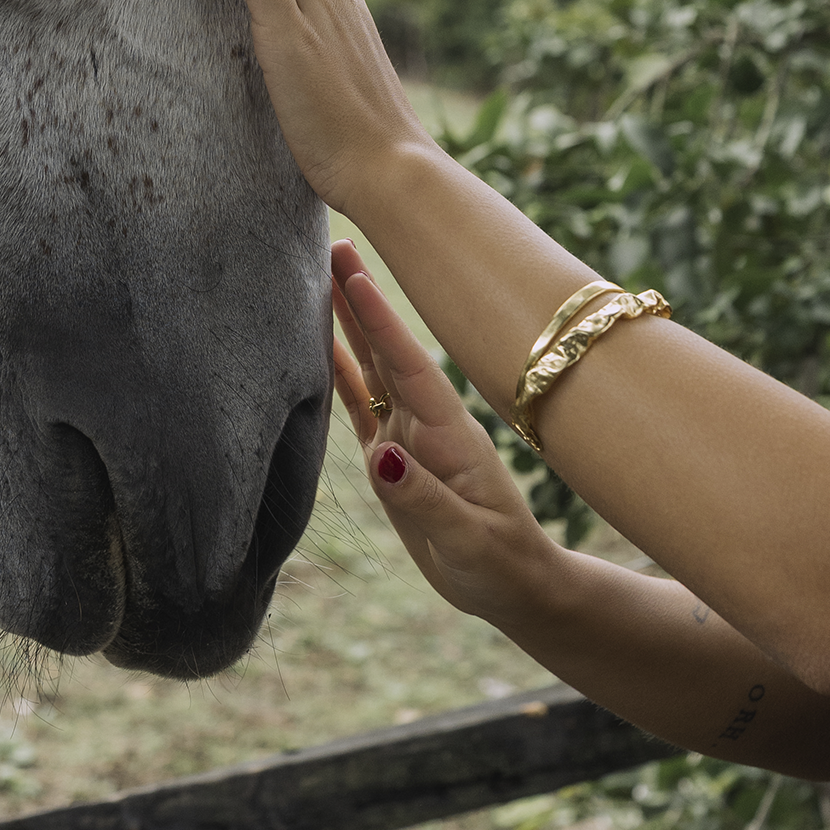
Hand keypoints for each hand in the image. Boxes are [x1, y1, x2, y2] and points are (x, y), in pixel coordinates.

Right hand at [330, 238, 559, 628]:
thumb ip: (427, 500)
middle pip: (386, 350)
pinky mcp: (391, 458)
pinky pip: (359, 405)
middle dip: (360, 298)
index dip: (382, 322)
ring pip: (371, 368)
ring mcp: (407, 436)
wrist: (513, 586)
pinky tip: (317, 344)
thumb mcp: (470, 541)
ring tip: (320, 276)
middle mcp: (425, 422)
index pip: (409, 367)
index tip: (357, 275)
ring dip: (347, 323)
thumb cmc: (501, 564)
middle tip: (332, 243)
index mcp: (449, 433)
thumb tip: (382, 458)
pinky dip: (338, 372)